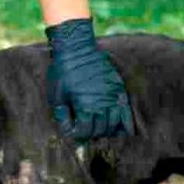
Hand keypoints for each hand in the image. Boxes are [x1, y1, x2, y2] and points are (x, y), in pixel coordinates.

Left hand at [46, 18, 133, 142]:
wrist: (76, 49)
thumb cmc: (63, 73)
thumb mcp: (56, 97)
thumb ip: (64, 117)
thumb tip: (72, 131)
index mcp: (85, 106)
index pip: (84, 132)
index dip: (76, 134)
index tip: (73, 130)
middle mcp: (102, 103)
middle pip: (100, 130)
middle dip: (90, 133)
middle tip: (85, 129)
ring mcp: (113, 96)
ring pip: (114, 124)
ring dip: (105, 130)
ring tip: (98, 127)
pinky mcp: (119, 89)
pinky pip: (126, 112)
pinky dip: (123, 123)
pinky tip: (118, 127)